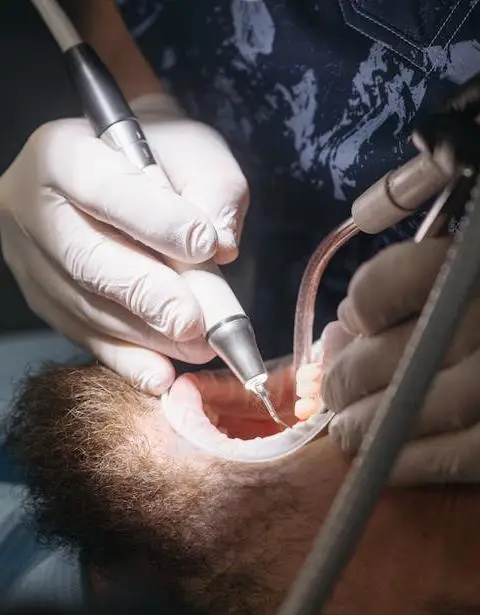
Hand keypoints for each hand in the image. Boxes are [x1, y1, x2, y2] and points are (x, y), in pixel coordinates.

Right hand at [0, 93, 249, 393]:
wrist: (127, 166)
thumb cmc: (165, 155)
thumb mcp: (198, 150)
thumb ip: (215, 189)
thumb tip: (221, 247)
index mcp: (63, 152)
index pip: (106, 190)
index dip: (156, 221)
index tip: (205, 246)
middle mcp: (32, 205)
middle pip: (86, 258)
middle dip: (148, 294)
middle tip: (194, 321)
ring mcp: (30, 256)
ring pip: (86, 304)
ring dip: (147, 333)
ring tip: (198, 345)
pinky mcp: (43, 298)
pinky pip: (83, 333)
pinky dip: (126, 357)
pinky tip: (161, 373)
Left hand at [319, 237, 479, 528]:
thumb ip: (449, 297)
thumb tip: (344, 326)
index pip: (393, 278)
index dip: (362, 307)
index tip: (362, 325)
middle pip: (386, 352)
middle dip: (348, 377)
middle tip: (340, 390)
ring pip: (396, 411)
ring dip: (359, 425)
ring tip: (351, 426)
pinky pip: (423, 458)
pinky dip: (390, 462)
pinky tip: (380, 459)